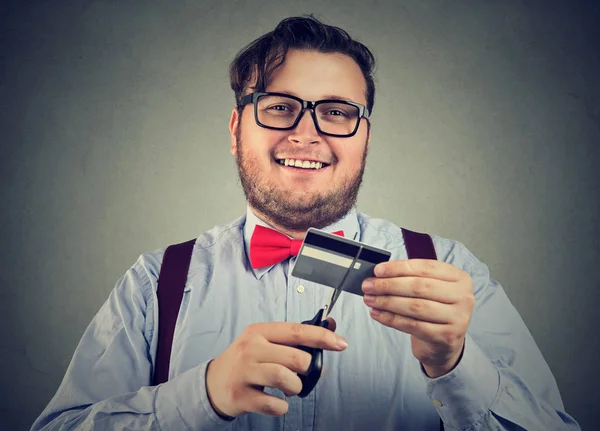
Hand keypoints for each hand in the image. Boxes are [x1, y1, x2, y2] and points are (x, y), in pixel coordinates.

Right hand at [205, 318, 345, 417]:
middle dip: (307, 369)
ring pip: (285, 378)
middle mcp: (250, 349)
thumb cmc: (247, 360)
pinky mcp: (240, 396)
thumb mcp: (266, 341)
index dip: (322, 337)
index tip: (341, 343)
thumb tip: (330, 324)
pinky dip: (282, 407)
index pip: (297, 331)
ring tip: (290, 388)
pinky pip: (273, 404)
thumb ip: (296, 335)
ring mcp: (244, 372)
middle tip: (301, 374)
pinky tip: (277, 402)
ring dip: (295, 388)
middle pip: (296, 358)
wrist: (213, 383)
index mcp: (259, 332)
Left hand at [362, 259, 473, 377]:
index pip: (426, 267)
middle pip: (419, 287)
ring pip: (415, 307)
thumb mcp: (430, 289)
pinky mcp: (446, 336)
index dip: (399, 268)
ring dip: (387, 302)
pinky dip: (391, 319)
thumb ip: (411, 278)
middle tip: (368, 286)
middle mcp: (463, 296)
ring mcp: (457, 318)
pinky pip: (412, 325)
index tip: (377, 270)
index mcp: (459, 278)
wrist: (445, 342)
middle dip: (389, 285)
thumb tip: (379, 274)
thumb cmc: (434, 309)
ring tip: (370, 300)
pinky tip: (377, 314)